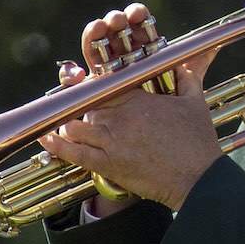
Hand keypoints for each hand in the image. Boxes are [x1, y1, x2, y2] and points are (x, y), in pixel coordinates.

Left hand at [41, 3, 223, 211]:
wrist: (198, 178)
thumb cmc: (198, 142)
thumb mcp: (194, 103)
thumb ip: (186, 79)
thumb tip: (183, 64)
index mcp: (138, 99)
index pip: (103, 83)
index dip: (90, 84)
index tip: (83, 84)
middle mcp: (120, 117)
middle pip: (85, 103)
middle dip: (77, 105)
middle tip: (71, 107)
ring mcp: (112, 141)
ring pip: (74, 125)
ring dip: (67, 124)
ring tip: (63, 125)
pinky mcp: (108, 164)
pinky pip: (74, 153)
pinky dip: (57, 145)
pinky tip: (46, 139)